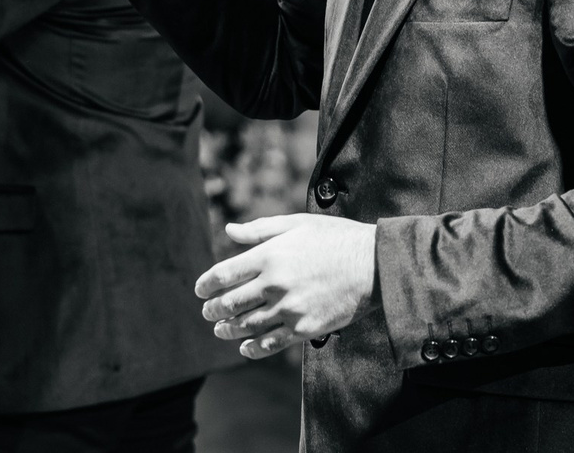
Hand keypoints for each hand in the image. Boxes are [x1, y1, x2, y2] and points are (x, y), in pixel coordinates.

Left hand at [195, 213, 376, 359]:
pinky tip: (244, 348)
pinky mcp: (304, 328)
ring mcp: (288, 309)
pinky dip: (252, 349)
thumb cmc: (335, 239)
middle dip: (213, 310)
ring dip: (228, 329)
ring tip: (220, 330)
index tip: (200, 290)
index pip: (224, 274)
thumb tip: (230, 230)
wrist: (374, 264)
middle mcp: (274, 284)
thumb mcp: (297, 224)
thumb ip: (260, 230)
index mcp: (269, 255)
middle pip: (230, 303)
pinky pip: (270, 344)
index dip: (206, 284)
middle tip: (207, 313)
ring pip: (246, 325)